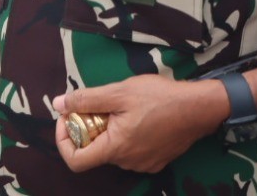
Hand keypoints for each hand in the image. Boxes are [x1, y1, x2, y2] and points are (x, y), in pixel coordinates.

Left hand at [53, 75, 225, 173]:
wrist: (199, 107)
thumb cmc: (159, 97)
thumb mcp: (118, 92)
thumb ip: (85, 99)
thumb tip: (57, 104)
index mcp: (116, 148)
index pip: (76, 161)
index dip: (63, 140)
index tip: (67, 118)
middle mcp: (128, 162)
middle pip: (95, 151)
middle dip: (88, 128)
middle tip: (96, 104)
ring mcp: (144, 164)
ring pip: (113, 150)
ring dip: (107, 130)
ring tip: (119, 107)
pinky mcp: (156, 160)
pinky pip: (130, 151)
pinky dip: (124, 135)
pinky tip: (135, 116)